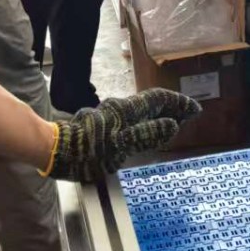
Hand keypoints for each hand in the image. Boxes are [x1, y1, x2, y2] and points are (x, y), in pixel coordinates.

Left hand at [44, 88, 200, 182]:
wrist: (55, 151)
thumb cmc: (87, 150)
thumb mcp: (121, 145)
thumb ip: (147, 134)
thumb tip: (173, 124)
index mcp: (126, 110)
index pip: (158, 99)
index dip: (178, 103)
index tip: (195, 109)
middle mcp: (120, 109)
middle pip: (151, 105)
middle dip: (171, 109)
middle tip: (189, 117)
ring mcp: (111, 118)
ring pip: (141, 114)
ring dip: (159, 117)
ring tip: (174, 126)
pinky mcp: (103, 128)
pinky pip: (131, 122)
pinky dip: (146, 126)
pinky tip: (146, 136)